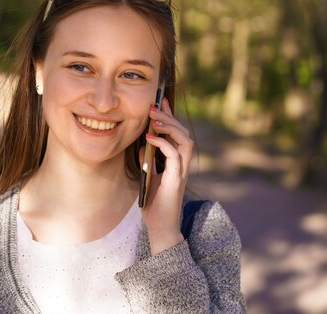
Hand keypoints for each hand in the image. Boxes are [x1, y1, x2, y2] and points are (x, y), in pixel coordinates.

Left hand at [141, 98, 193, 254]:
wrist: (160, 227)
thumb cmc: (154, 204)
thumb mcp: (148, 176)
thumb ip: (147, 160)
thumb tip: (141, 144)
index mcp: (177, 161)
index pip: (177, 133)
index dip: (170, 116)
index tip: (160, 101)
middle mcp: (183, 164)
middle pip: (184, 132)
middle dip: (169, 117)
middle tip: (153, 107)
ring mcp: (182, 171)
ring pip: (185, 140)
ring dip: (170, 127)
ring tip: (154, 119)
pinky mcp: (177, 179)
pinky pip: (174, 155)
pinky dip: (163, 143)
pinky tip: (150, 138)